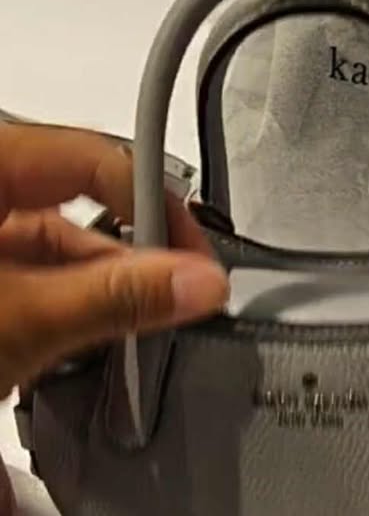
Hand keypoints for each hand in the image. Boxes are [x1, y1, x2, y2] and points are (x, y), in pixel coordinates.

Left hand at [0, 124, 228, 398]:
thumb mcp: (23, 318)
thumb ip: (113, 299)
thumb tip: (199, 284)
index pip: (98, 157)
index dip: (156, 204)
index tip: (196, 261)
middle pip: (78, 211)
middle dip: (124, 267)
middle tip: (164, 313)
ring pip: (53, 256)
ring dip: (91, 301)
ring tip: (113, 348)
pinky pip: (28, 285)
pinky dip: (55, 318)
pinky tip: (64, 359)